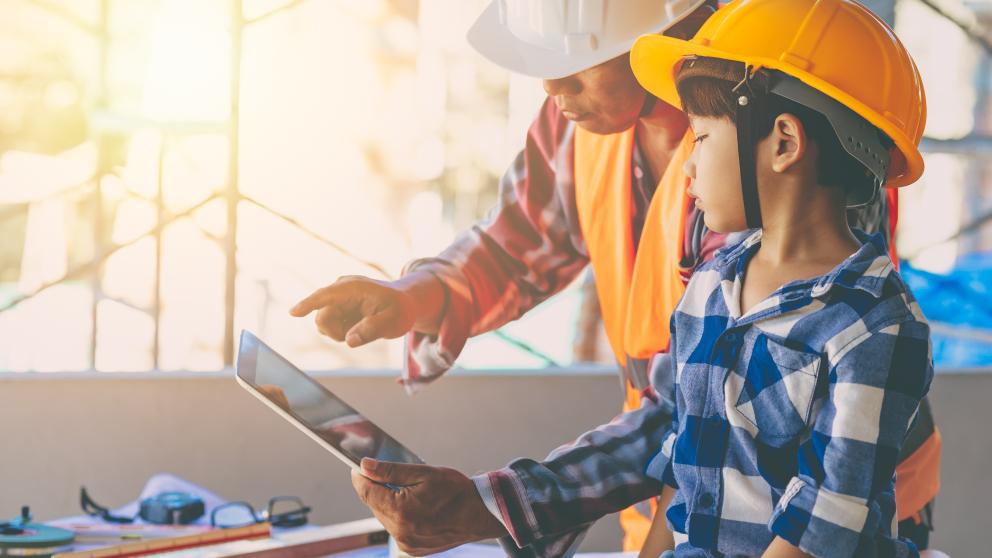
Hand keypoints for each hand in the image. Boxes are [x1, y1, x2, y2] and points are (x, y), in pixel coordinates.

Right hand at [290, 273, 443, 346]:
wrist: (403, 303)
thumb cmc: (399, 309)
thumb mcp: (393, 321)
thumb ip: (372, 329)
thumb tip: (350, 340)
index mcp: (353, 288)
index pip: (325, 295)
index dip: (308, 304)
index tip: (293, 313)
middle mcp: (341, 291)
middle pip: (322, 316)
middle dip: (335, 331)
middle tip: (359, 334)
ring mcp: (337, 300)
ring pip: (323, 323)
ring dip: (338, 332)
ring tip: (362, 328)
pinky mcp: (337, 309)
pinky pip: (329, 327)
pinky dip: (341, 332)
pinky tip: (358, 327)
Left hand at [351, 458, 506, 555]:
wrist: (482, 514)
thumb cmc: (457, 491)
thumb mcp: (424, 473)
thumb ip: (391, 471)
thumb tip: (365, 467)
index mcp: (402, 511)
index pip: (367, 493)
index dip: (360, 478)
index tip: (357, 467)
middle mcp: (402, 532)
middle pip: (375, 505)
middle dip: (376, 489)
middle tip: (384, 473)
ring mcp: (407, 543)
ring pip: (384, 517)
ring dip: (388, 503)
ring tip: (405, 490)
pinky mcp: (413, 548)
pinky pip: (396, 528)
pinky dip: (399, 515)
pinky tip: (413, 505)